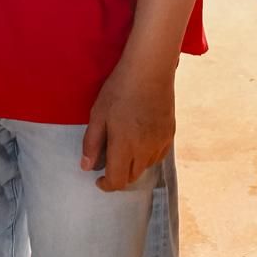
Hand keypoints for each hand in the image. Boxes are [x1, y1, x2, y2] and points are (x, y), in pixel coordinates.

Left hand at [81, 63, 174, 192]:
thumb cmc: (119, 89)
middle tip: (108, 161)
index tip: (98, 180)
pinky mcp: (170, 136)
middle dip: (118, 175)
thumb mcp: (98, 113)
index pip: (117, 180)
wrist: (149, 71)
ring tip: (123, 146)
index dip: (106, 185)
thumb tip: (86, 166)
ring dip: (132, 164)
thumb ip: (92, 143)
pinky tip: (139, 139)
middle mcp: (145, 150)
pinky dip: (146, 155)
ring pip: (145, 167)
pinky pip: (157, 155)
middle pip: (132, 176)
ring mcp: (160, 144)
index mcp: (124, 146)